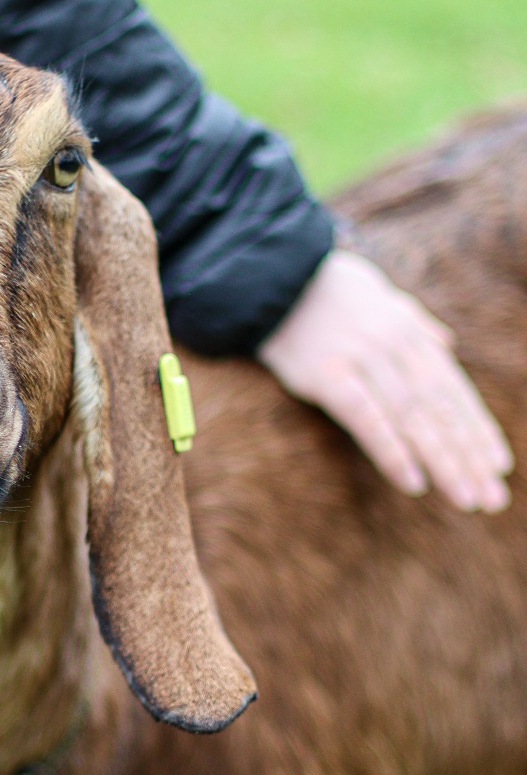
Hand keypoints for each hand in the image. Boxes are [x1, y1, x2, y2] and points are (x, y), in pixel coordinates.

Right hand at [257, 249, 512, 511]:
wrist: (276, 276)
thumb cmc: (328, 292)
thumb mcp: (383, 301)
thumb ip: (417, 325)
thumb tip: (447, 345)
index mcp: (411, 332)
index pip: (453, 390)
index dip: (478, 429)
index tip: (497, 466)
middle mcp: (396, 346)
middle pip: (441, 410)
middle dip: (469, 456)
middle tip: (492, 497)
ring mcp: (364, 360)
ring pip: (414, 419)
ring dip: (444, 462)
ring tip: (467, 498)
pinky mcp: (328, 376)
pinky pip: (368, 420)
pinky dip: (393, 451)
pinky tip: (414, 482)